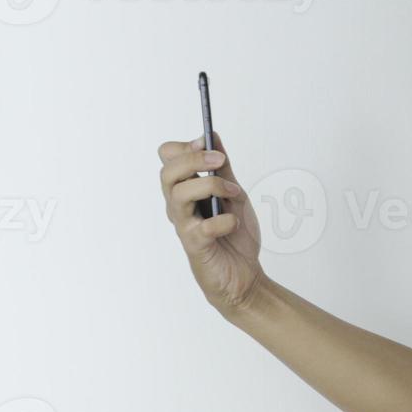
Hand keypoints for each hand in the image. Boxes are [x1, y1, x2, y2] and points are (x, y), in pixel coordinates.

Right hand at [157, 131, 266, 317]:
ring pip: (178, 195)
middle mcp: (179, 207)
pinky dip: (223, 221)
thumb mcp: (233, 195)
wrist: (245, 276)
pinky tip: (232, 224)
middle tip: (221, 161)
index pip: (168, 160)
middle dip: (194, 159)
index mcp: (186, 191)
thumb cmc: (234, 237)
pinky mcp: (196, 247)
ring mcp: (185, 227)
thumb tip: (212, 136)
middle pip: (167, 173)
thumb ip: (222, 169)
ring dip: (209, 186)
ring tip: (233, 193)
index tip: (207, 143)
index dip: (184, 148)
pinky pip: (202, 228)